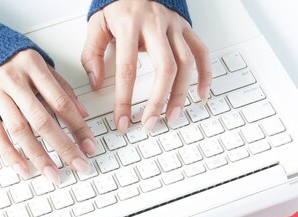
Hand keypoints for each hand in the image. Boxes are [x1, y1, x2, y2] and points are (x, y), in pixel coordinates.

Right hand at [0, 50, 94, 183]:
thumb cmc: (9, 56)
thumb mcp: (39, 63)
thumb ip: (61, 87)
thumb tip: (82, 114)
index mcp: (32, 66)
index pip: (61, 102)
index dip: (78, 126)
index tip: (89, 145)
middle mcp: (14, 81)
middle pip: (43, 120)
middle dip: (64, 146)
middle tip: (79, 165)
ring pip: (20, 130)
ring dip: (39, 156)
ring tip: (53, 174)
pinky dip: (10, 154)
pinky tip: (23, 168)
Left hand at [82, 0, 211, 133]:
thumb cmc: (117, 3)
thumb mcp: (96, 23)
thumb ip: (92, 53)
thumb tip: (95, 83)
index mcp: (130, 26)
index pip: (127, 70)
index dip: (125, 100)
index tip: (122, 121)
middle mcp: (155, 26)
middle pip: (164, 69)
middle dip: (158, 101)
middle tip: (150, 124)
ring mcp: (174, 27)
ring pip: (186, 63)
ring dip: (181, 94)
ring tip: (173, 116)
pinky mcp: (186, 28)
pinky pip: (201, 51)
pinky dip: (205, 74)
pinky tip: (201, 94)